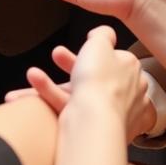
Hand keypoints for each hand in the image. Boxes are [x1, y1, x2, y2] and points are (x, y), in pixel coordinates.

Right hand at [20, 28, 156, 140]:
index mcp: (132, 71)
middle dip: (69, 65)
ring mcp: (112, 117)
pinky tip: (35, 90)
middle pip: (95, 77)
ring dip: (53, 83)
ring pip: (79, 96)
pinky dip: (52, 99)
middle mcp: (128, 96)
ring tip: (33, 75)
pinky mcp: (95, 131)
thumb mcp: (99, 43)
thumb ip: (102, 34)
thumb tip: (105, 33)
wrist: (94, 121)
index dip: (95, 52)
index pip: (115, 58)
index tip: (82, 48)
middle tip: (55, 56)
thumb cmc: (100, 81)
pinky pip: (71, 111)